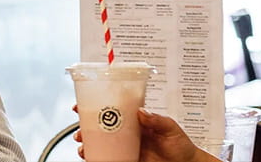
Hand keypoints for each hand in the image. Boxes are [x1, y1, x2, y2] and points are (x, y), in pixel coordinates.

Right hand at [73, 105, 214, 161]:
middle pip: (100, 126)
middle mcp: (127, 132)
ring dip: (88, 145)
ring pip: (100, 144)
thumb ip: (157, 120)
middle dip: (84, 128)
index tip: (81, 105)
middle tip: (79, 132)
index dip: (95, 105)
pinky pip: (108, 158)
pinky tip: (91, 158)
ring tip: (83, 148)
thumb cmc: (181, 145)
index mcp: (135, 120)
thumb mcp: (171, 128)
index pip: (112, 109)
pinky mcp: (127, 160)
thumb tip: (141, 111)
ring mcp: (126, 147)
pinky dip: (96, 158)